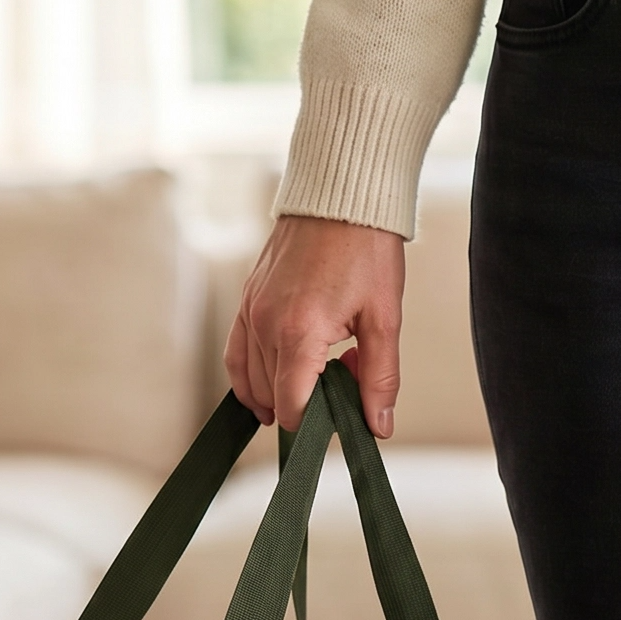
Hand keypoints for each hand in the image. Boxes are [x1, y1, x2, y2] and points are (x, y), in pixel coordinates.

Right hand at [225, 214, 405, 436]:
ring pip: (249, 381)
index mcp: (300, 332)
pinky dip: (249, 377)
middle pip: (272, 398)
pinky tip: (271, 385)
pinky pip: (236, 354)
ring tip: (317, 379)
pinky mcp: (246, 299)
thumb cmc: (366, 249)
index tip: (340, 415)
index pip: (292, 407)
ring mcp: (250, 311)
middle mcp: (265, 324)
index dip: (316, 424)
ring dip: (279, 392)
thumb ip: (379, 378)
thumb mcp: (384, 318)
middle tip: (342, 381)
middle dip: (305, 404)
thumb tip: (378, 426)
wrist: (342, 193)